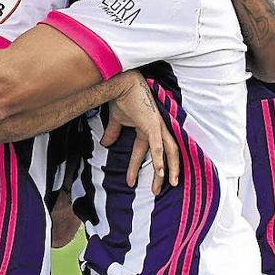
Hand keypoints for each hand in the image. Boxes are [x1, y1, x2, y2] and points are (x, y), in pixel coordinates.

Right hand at [100, 73, 180, 194]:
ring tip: (166, 185)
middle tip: (156, 191)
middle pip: (164, 155)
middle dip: (160, 173)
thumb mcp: (116, 120)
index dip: (137, 167)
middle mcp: (157, 129)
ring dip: (168, 169)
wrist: (121, 83)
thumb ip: (113, 132)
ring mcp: (158, 127)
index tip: (131, 182)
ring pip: (169, 152)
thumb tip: (105, 144)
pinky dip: (160, 160)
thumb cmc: (121, 97)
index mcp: (148, 129)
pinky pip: (159, 146)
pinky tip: (160, 172)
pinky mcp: (154, 125)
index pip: (145, 152)